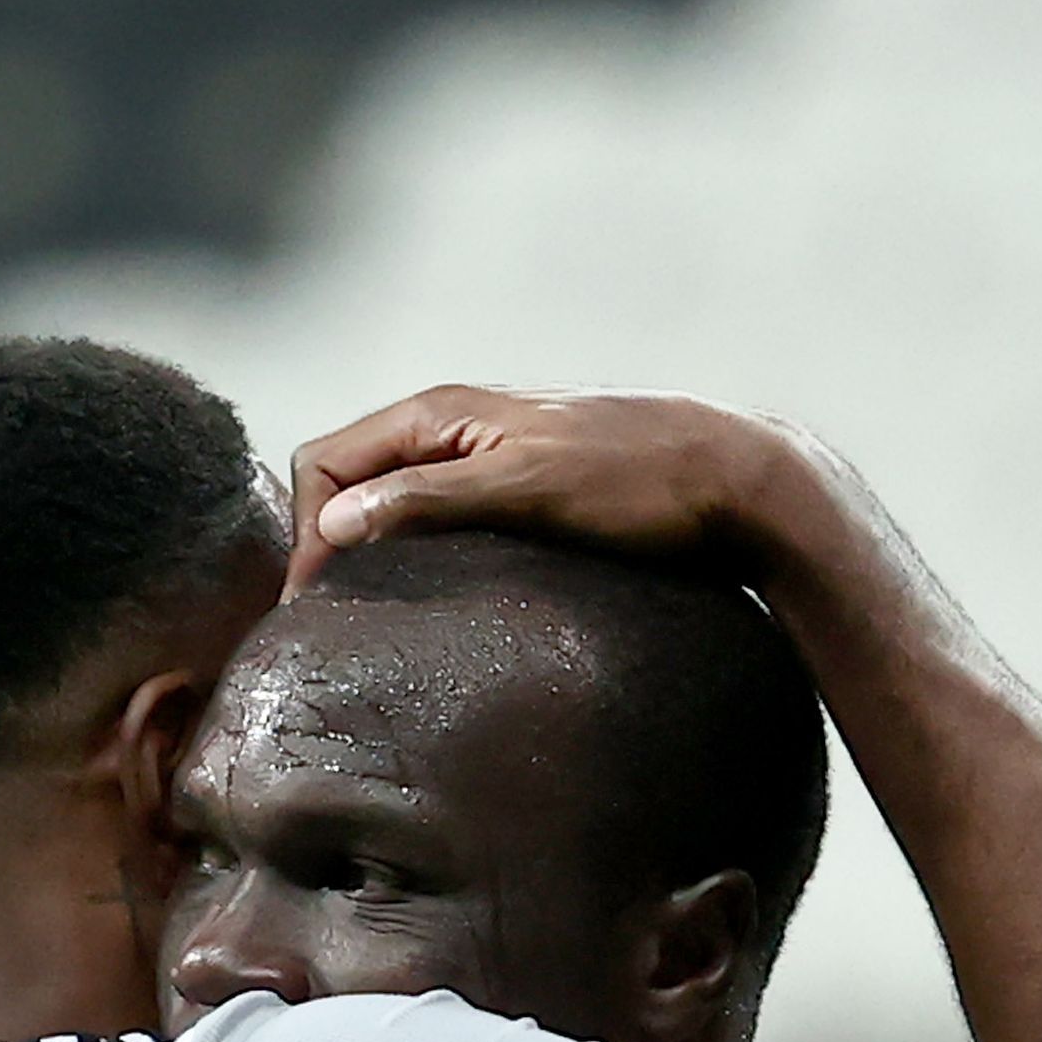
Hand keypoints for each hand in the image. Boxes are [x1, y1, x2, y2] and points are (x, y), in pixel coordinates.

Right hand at [286, 385, 822, 589]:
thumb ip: (426, 501)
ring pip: (391, 510)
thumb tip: (331, 527)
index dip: (302, 535)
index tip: (311, 610)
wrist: (738, 481)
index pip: (323, 464)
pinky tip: (432, 610)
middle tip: (327, 628)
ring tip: (369, 628)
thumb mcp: (526, 489)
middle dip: (324, 547)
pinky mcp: (518, 497)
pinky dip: (417, 564)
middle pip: (348, 486)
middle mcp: (453, 430)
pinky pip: (438, 528)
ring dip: (370, 560)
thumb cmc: (638, 482)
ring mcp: (485, 463)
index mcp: (439, 413)